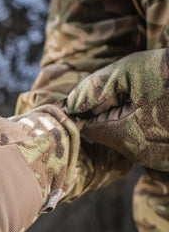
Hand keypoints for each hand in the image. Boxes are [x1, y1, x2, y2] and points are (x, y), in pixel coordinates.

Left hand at [66, 48, 168, 170]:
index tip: (100, 97)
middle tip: (130, 94)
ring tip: (151, 102)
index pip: (88, 130)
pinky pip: (148, 143)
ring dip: (129, 121)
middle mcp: (140, 155)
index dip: (89, 111)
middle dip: (109, 116)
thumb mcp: (133, 72)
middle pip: (108, 136)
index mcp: (124, 136)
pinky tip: (160, 112)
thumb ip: (96, 88)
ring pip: (128, 140)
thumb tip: (71, 104)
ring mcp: (159, 158)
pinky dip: (147, 128)